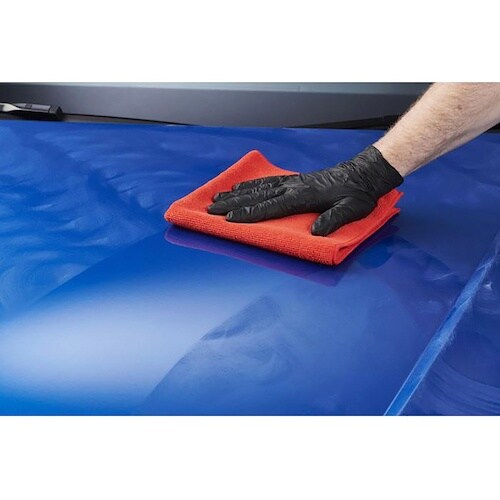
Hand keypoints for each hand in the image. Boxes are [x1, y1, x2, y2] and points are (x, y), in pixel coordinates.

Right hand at [208, 146, 403, 235]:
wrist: (363, 173)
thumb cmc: (358, 194)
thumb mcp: (351, 209)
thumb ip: (333, 220)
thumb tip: (315, 233)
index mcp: (303, 196)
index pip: (271, 207)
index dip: (249, 214)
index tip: (229, 219)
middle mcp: (293, 187)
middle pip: (257, 196)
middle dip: (232, 204)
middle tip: (211, 209)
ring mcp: (292, 182)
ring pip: (258, 187)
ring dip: (236, 193)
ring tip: (217, 197)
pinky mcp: (294, 180)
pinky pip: (266, 181)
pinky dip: (250, 184)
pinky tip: (240, 187)